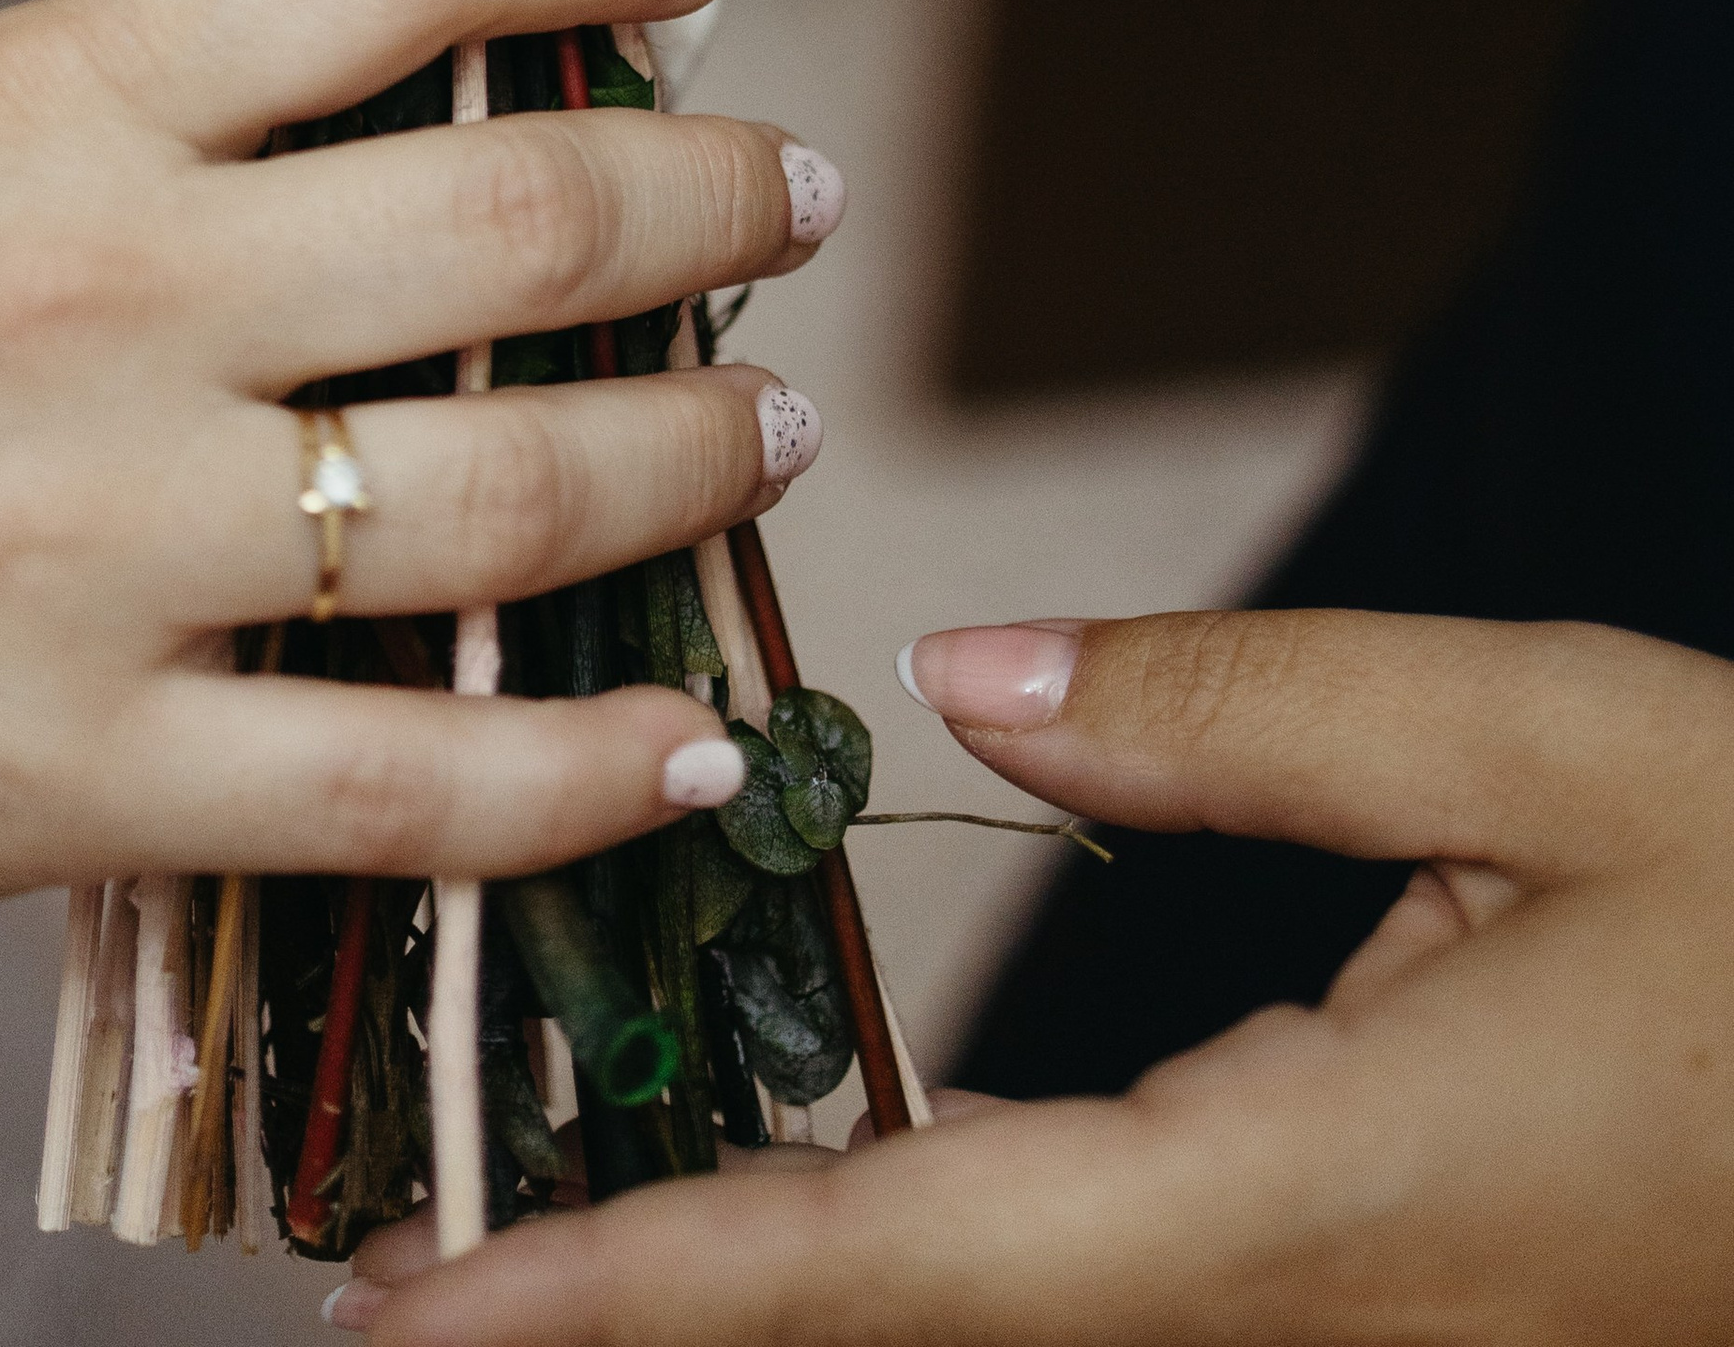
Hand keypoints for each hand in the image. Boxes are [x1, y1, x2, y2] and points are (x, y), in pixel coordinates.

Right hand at [0, 0, 831, 1078]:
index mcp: (42, 105)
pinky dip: (588, 778)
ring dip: (707, 458)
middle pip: (525, 213)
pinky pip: (404, 789)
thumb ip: (133, 99)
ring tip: (784, 432)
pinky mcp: (71, 778)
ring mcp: (94, 552)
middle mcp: (99, 302)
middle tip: (798, 191)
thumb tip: (388, 56)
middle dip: (721, 192)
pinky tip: (688, 743)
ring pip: (516, 497)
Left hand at [343, 605, 1733, 1345]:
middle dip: (648, 1332)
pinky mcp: (1385, 1312)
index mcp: (1312, 1199)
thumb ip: (1242, 714)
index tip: (419, 1309)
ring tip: (550, 1238)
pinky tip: (820, 1212)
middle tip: (407, 1279)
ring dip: (767, 1309)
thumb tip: (966, 683)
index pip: (902, 1265)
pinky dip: (913, 1277)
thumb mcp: (1556, 749)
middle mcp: (1300, 1319)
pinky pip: (1097, 1319)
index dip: (644, 1294)